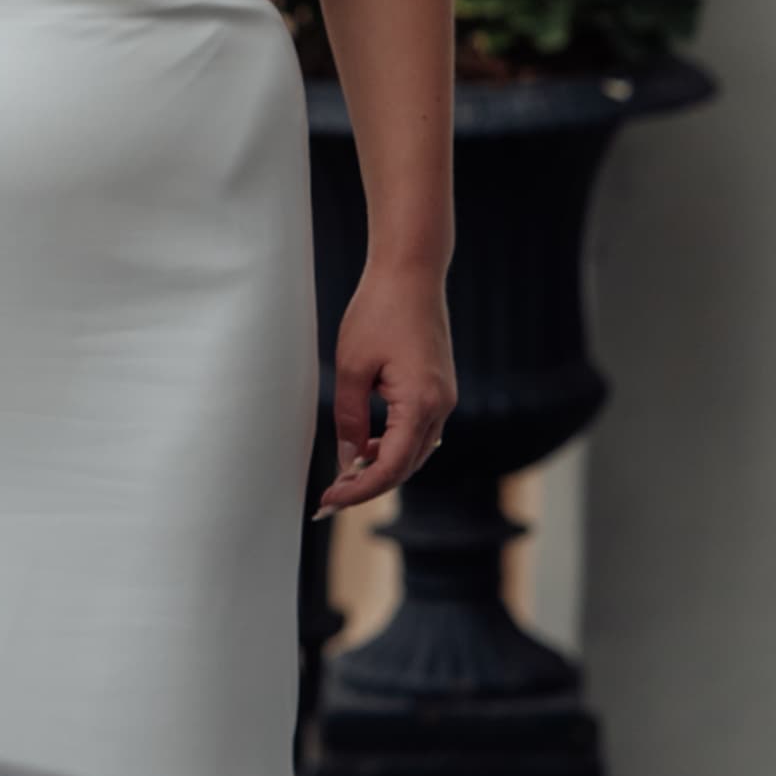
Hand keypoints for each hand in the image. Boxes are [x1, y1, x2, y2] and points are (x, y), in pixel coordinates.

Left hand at [317, 271, 453, 514]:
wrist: (410, 274)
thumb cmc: (378, 312)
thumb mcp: (351, 368)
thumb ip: (350, 419)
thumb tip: (349, 461)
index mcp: (421, 403)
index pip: (392, 467)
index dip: (360, 490)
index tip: (329, 501)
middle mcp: (442, 407)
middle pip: (407, 467)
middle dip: (369, 485)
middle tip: (331, 496)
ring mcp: (445, 399)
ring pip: (415, 453)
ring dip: (382, 467)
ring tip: (344, 474)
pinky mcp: (441, 391)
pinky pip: (419, 432)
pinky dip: (394, 446)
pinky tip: (366, 445)